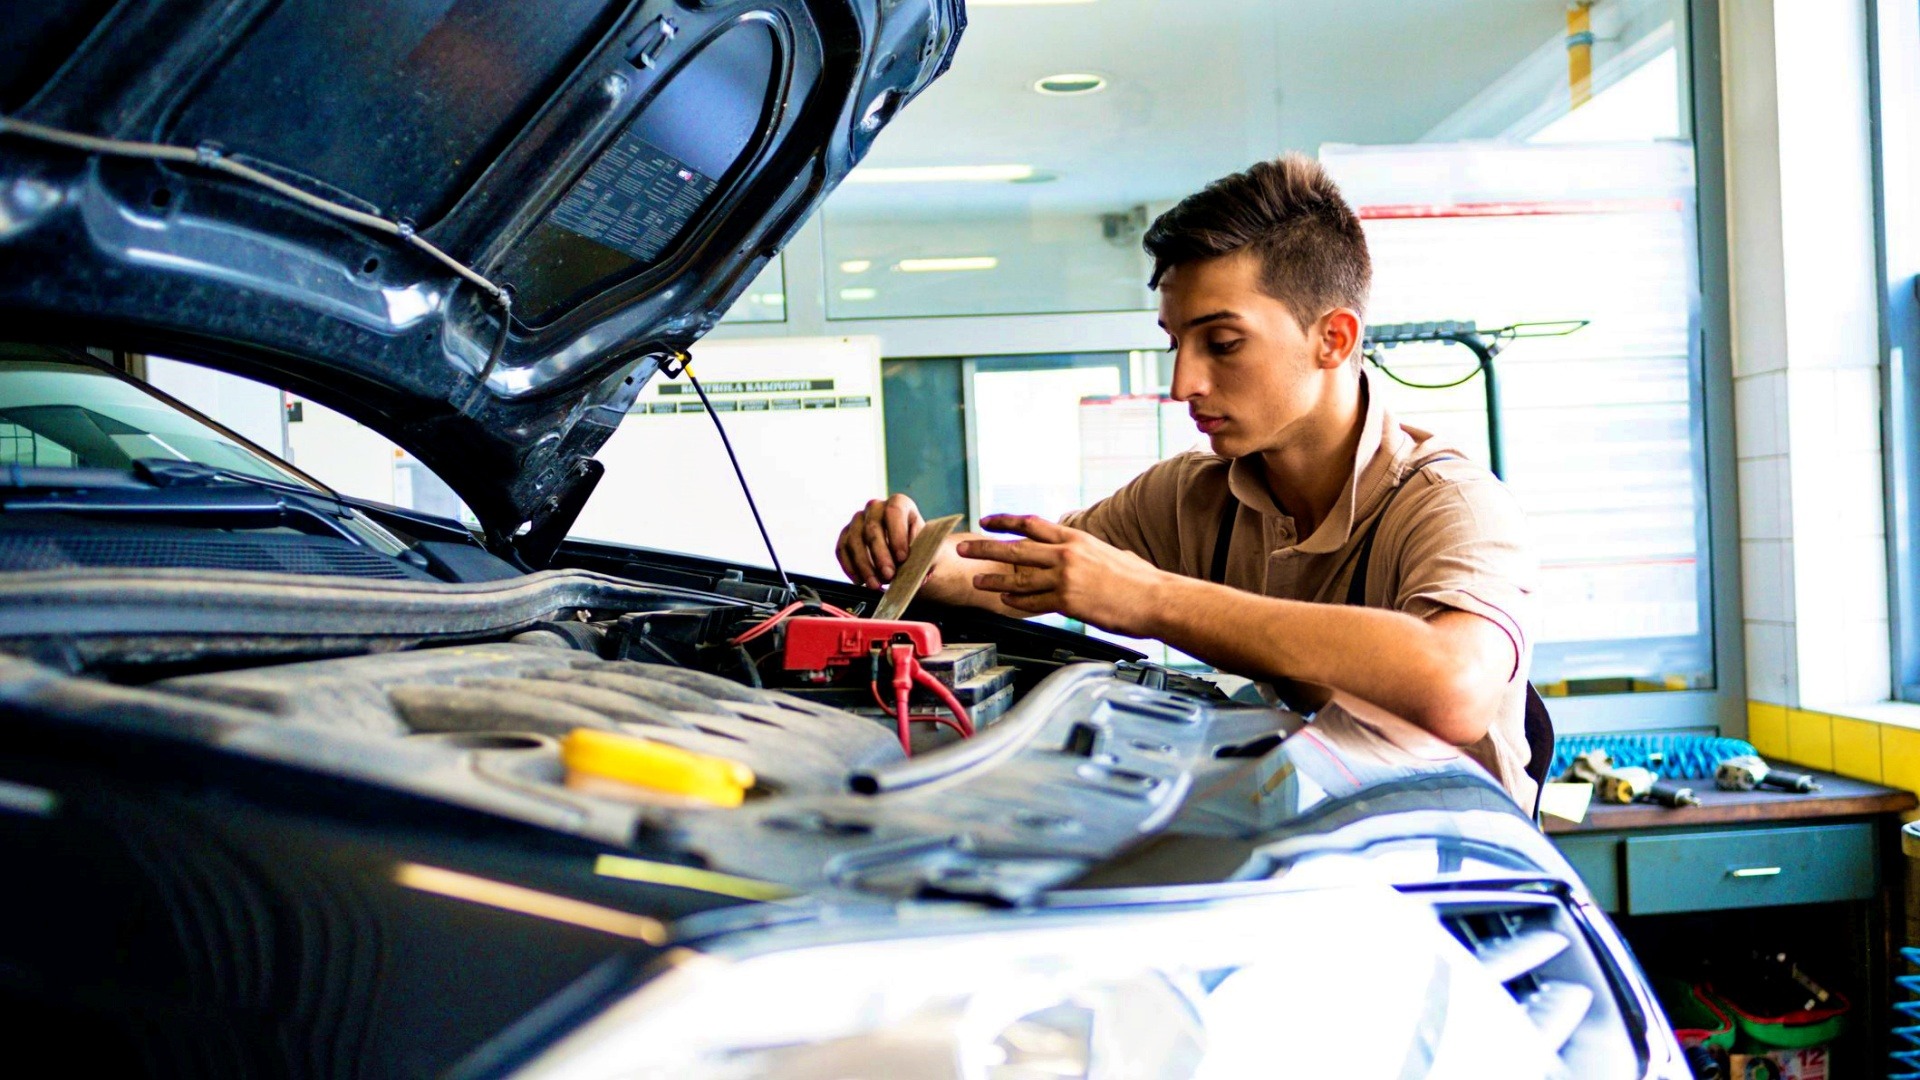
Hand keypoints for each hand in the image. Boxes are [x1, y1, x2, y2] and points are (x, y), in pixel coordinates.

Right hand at [836, 494, 923, 588]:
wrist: (908, 557)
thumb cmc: (920, 550)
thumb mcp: (929, 550)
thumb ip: (925, 557)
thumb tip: (918, 571)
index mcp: (900, 503)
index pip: (894, 512)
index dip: (897, 535)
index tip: (902, 558)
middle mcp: (875, 508)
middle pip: (872, 528)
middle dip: (880, 555)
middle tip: (889, 576)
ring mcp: (858, 520)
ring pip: (854, 540)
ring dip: (864, 566)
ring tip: (875, 584)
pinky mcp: (846, 535)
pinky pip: (842, 550)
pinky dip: (850, 567)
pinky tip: (860, 581)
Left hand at [957, 514, 1169, 636]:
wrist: (1155, 598)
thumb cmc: (1140, 579)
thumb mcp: (1112, 553)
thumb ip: (1091, 551)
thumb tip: (1086, 553)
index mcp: (1076, 538)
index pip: (1031, 524)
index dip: (1005, 521)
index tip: (986, 521)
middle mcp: (1066, 555)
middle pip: (1016, 548)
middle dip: (986, 548)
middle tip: (964, 548)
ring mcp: (1065, 578)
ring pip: (1019, 577)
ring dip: (993, 578)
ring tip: (975, 580)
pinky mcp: (1068, 602)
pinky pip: (1033, 602)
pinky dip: (1016, 602)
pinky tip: (1004, 601)